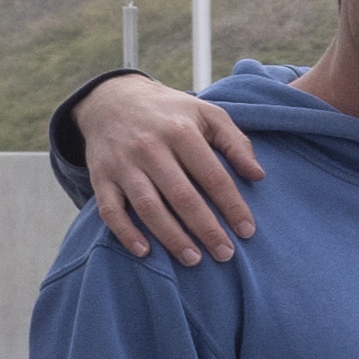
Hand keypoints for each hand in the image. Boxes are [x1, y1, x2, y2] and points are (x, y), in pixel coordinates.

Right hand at [75, 77, 265, 267]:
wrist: (112, 99)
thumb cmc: (171, 112)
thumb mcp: (208, 114)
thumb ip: (236, 142)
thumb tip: (258, 175)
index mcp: (181, 132)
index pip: (212, 176)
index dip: (232, 206)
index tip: (247, 231)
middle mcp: (149, 148)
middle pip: (182, 196)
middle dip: (205, 229)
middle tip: (225, 254)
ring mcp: (122, 164)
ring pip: (148, 207)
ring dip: (171, 237)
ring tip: (193, 259)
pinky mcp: (100, 176)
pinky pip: (110, 209)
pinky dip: (125, 232)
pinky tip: (144, 251)